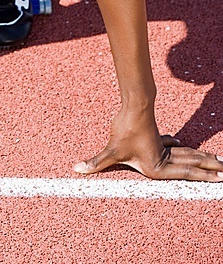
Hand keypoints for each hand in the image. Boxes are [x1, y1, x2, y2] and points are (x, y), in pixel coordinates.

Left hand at [74, 110, 222, 181]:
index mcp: (158, 167)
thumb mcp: (111, 150)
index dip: (202, 177)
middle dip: (208, 169)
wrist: (134, 105)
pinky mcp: (157, 136)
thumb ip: (96, 163)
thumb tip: (76, 170)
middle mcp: (164, 157)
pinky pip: (173, 144)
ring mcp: (162, 145)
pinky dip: (180, 146)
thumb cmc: (125, 129)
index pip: (185, 174)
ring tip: (215, 161)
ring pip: (186, 153)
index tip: (218, 179)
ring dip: (199, 158)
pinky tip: (182, 143)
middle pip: (191, 163)